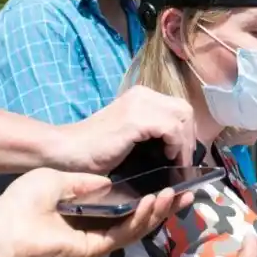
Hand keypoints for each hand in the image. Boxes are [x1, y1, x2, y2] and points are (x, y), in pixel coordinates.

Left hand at [0, 168, 193, 256]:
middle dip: (167, 206)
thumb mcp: (60, 179)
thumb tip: (111, 182)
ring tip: (174, 193)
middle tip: (189, 191)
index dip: (151, 195)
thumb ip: (88, 182)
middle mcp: (100, 227)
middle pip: (143, 218)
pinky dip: (141, 218)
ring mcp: (100, 240)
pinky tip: (151, 200)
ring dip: (159, 211)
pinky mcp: (96, 248)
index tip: (170, 179)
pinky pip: (126, 233)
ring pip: (140, 227)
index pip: (130, 205)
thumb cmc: (24, 201)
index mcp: (92, 212)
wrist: (4, 225)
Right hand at [54, 86, 195, 172]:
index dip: (187, 131)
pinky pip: (171, 129)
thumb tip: (179, 147)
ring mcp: (139, 104)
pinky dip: (175, 145)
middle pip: (184, 110)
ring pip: (182, 118)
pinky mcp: (135, 119)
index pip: (179, 108)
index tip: (185, 154)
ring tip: (177, 162)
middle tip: (184, 160)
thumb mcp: (131, 137)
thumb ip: (153, 134)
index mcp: (142, 96)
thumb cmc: (95, 151)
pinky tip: (168, 157)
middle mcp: (142, 94)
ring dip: (184, 143)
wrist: (68, 151)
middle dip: (189, 137)